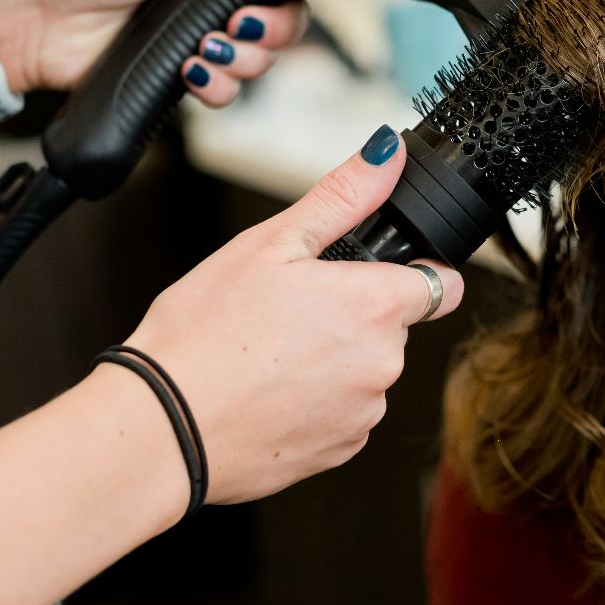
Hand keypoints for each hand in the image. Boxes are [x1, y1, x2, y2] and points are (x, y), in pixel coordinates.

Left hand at [0, 0, 305, 104]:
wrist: (43, 18)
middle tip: (238, 23)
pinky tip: (190, 72)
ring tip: (205, 48)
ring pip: (257, 63)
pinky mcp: (181, 74)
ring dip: (242, 62)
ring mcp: (201, 37)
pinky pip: (223, 93)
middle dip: (270, 32)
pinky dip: (216, 88)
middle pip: (282, 27)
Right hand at [123, 128, 464, 503]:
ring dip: (333, 361)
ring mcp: (362, 414)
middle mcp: (383, 365)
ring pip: (365, 372)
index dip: (411, 272)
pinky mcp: (339, 451)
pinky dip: (315, 403)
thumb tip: (386, 153)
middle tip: (287, 311)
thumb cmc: (204, 333)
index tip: (375, 274)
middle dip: (353, 315)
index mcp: (373, 306)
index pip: (441, 284)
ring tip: (268, 354)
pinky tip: (266, 392)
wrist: (162, 427)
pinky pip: (343, 415)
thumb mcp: (269, 244)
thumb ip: (342, 197)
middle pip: (393, 328)